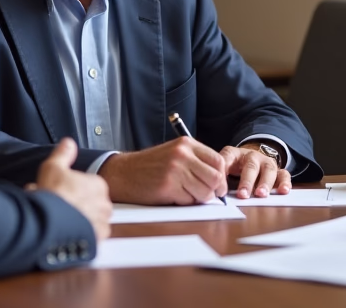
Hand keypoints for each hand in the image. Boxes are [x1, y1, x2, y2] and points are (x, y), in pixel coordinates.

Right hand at [36, 138, 111, 242]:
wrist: (49, 224)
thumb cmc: (53, 197)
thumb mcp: (53, 167)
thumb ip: (63, 154)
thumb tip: (68, 143)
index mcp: (98, 185)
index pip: (87, 187)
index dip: (70, 190)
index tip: (58, 193)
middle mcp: (104, 204)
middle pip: (88, 204)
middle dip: (74, 206)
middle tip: (56, 207)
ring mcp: (101, 223)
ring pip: (89, 221)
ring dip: (76, 221)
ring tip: (57, 221)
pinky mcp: (97, 240)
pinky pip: (89, 237)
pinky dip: (79, 235)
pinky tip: (65, 234)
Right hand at [98, 137, 226, 204]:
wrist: (122, 173)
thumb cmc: (149, 166)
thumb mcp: (174, 153)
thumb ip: (196, 161)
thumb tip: (220, 179)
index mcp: (186, 144)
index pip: (218, 161)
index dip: (222, 177)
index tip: (219, 186)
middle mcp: (183, 155)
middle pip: (215, 178)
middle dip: (215, 191)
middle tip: (207, 196)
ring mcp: (175, 170)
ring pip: (205, 192)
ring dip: (199, 198)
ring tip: (187, 195)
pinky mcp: (168, 187)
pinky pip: (189, 201)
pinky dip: (185, 202)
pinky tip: (174, 196)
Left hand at [220, 144, 290, 197]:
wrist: (252, 157)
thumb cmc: (235, 166)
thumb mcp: (224, 166)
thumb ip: (219, 175)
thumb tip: (212, 191)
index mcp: (235, 154)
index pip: (228, 157)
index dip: (224, 169)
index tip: (220, 184)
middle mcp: (253, 157)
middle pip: (251, 166)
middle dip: (247, 181)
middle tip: (242, 194)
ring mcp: (267, 163)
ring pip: (269, 170)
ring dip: (265, 183)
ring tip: (261, 194)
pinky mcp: (278, 171)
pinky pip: (284, 174)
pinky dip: (285, 182)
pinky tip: (283, 191)